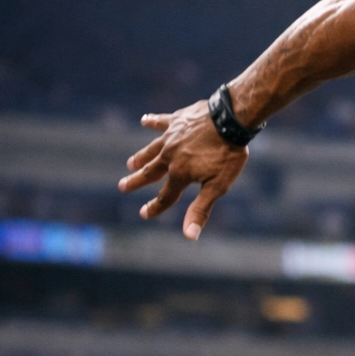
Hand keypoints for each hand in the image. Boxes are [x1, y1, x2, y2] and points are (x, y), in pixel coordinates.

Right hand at [118, 100, 248, 239]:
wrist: (231, 119)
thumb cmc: (228, 154)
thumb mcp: (218, 186)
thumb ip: (201, 209)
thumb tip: (189, 236)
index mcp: (180, 173)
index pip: (165, 196)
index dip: (156, 207)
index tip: (144, 214)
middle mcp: (170, 156)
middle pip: (150, 172)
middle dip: (137, 181)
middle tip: (123, 186)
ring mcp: (171, 137)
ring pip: (152, 150)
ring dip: (141, 157)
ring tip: (131, 163)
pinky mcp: (177, 120)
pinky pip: (161, 122)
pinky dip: (152, 121)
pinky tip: (144, 120)